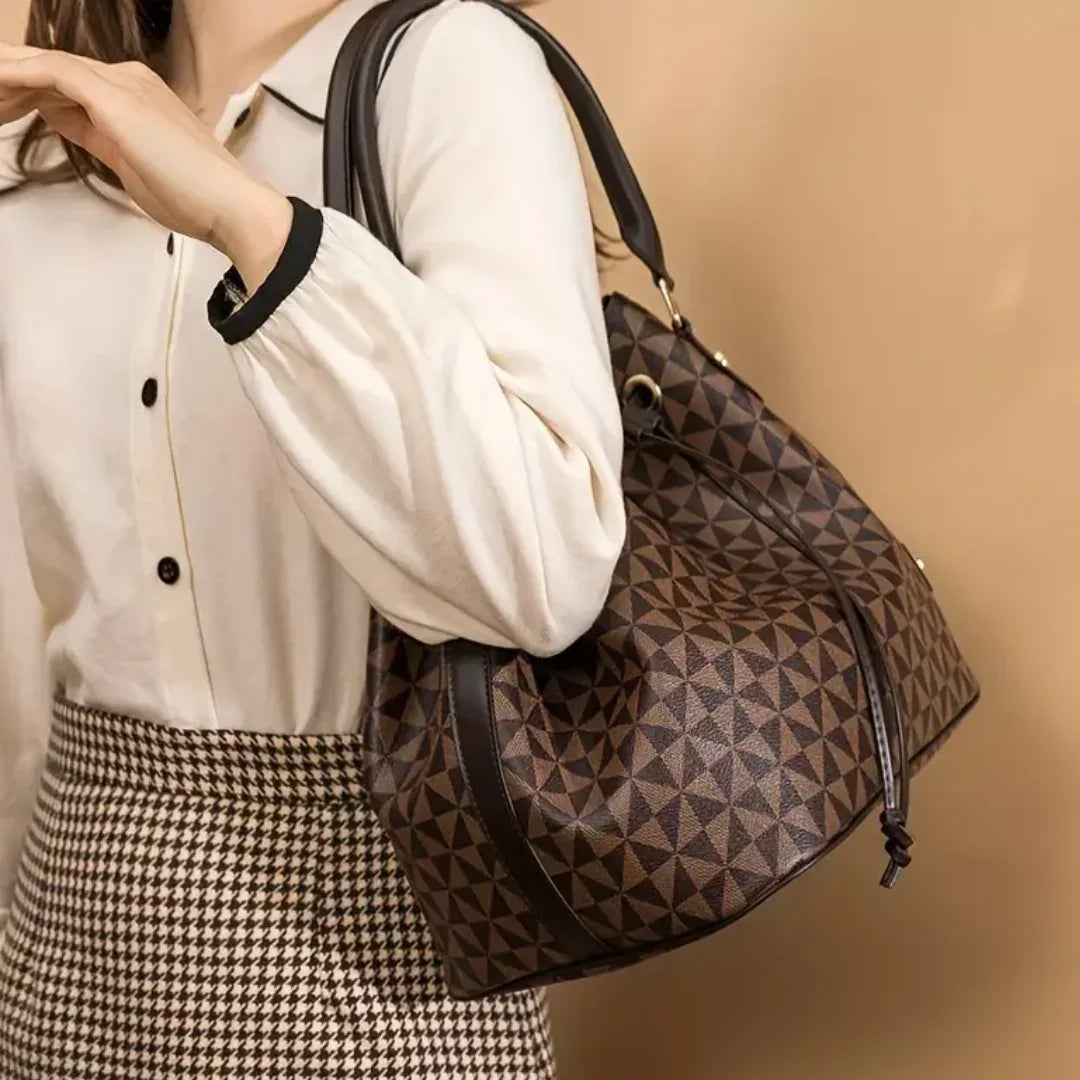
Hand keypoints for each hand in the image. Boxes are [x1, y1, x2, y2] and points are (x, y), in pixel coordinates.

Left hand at [0, 42, 292, 291]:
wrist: (231, 205)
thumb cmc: (195, 197)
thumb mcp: (132, 163)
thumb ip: (98, 137)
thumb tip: (68, 122)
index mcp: (138, 95)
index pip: (70, 83)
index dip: (30, 92)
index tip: (4, 108)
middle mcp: (132, 80)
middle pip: (54, 67)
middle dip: (11, 80)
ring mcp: (125, 85)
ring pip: (48, 64)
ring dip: (7, 76)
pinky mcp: (117, 99)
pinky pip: (53, 72)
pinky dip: (19, 75)